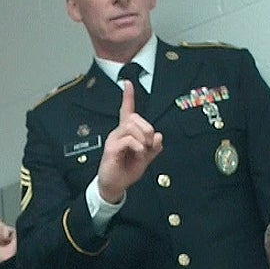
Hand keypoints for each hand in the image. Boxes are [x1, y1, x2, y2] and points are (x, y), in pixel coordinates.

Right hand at [97, 80, 162, 203]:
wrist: (114, 186)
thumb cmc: (127, 171)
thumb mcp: (145, 159)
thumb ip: (153, 148)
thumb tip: (159, 135)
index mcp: (126, 133)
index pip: (126, 111)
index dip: (128, 97)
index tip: (128, 83)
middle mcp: (118, 133)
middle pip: (134, 117)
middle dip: (147, 127)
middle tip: (150, 142)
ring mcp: (113, 140)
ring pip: (131, 126)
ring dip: (143, 138)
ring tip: (143, 150)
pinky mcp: (111, 149)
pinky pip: (128, 140)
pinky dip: (138, 146)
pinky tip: (139, 153)